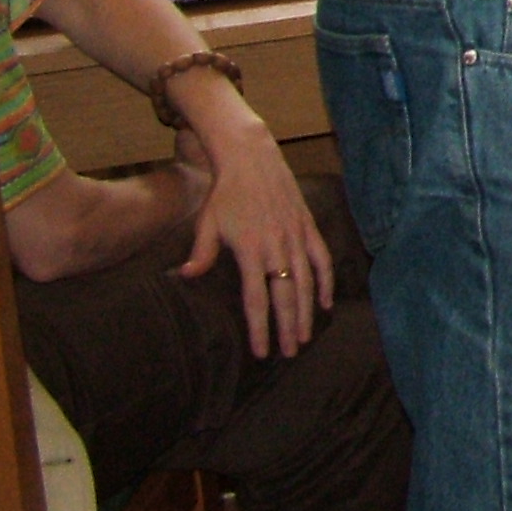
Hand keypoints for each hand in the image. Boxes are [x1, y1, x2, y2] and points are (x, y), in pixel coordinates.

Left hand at [174, 115, 332, 358]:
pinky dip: (326, 281)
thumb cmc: (224, 193)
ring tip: (306, 336)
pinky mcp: (308, 226)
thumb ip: (201, 253)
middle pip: (287, 296)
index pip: (257, 299)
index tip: (262, 352)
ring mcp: (296, 236)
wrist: (251, 158)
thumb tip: (185, 277)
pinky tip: (326, 301)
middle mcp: (277, 247)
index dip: (260, 328)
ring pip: (307, 282)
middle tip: (290, 352)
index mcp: (251, 250)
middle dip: (289, 327)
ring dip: (308, 311)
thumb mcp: (206, 223)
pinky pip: (322, 258)